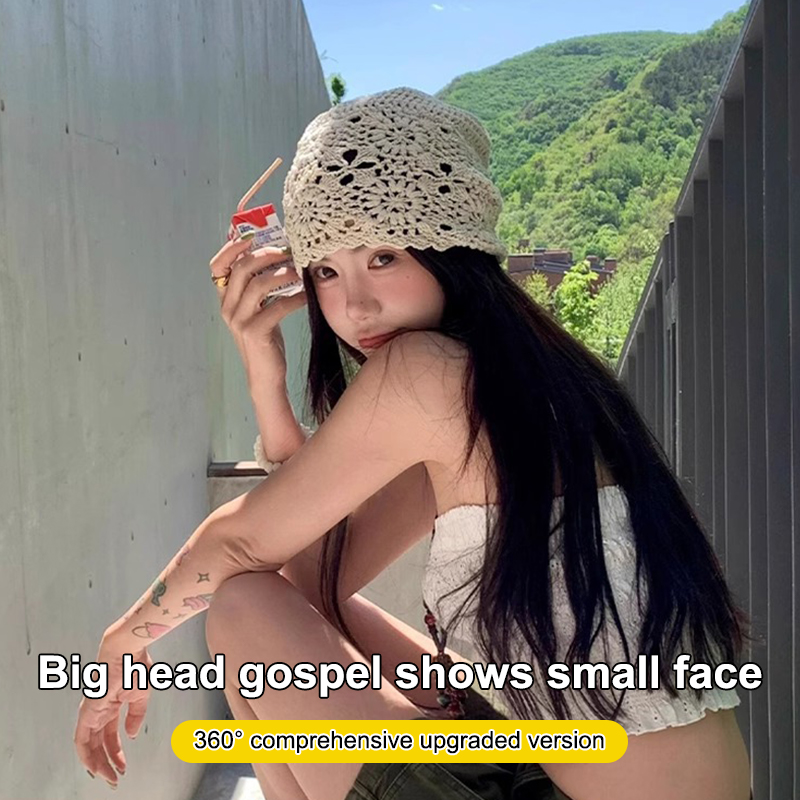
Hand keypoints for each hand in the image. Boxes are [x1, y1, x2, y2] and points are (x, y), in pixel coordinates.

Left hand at [73, 637, 152, 786]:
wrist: (128, 650)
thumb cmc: (135, 664)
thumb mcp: (142, 696)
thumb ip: (136, 716)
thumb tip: (131, 734)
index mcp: (112, 706)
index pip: (110, 736)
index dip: (116, 753)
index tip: (123, 765)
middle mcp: (99, 711)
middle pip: (99, 744)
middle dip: (107, 763)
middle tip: (115, 778)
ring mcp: (91, 712)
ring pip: (88, 746)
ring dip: (97, 764)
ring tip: (108, 777)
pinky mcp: (87, 712)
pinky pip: (81, 740)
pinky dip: (86, 755)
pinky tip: (95, 765)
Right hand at [209, 236, 307, 380]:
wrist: (266, 376)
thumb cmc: (266, 339)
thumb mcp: (259, 309)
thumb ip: (260, 286)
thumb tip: (279, 255)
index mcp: (225, 299)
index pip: (218, 265)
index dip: (232, 247)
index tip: (253, 235)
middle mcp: (227, 308)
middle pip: (242, 269)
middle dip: (267, 255)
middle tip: (289, 252)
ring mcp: (238, 321)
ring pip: (258, 285)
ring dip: (283, 274)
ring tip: (300, 271)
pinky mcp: (254, 332)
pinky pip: (276, 307)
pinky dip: (294, 298)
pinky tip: (307, 295)